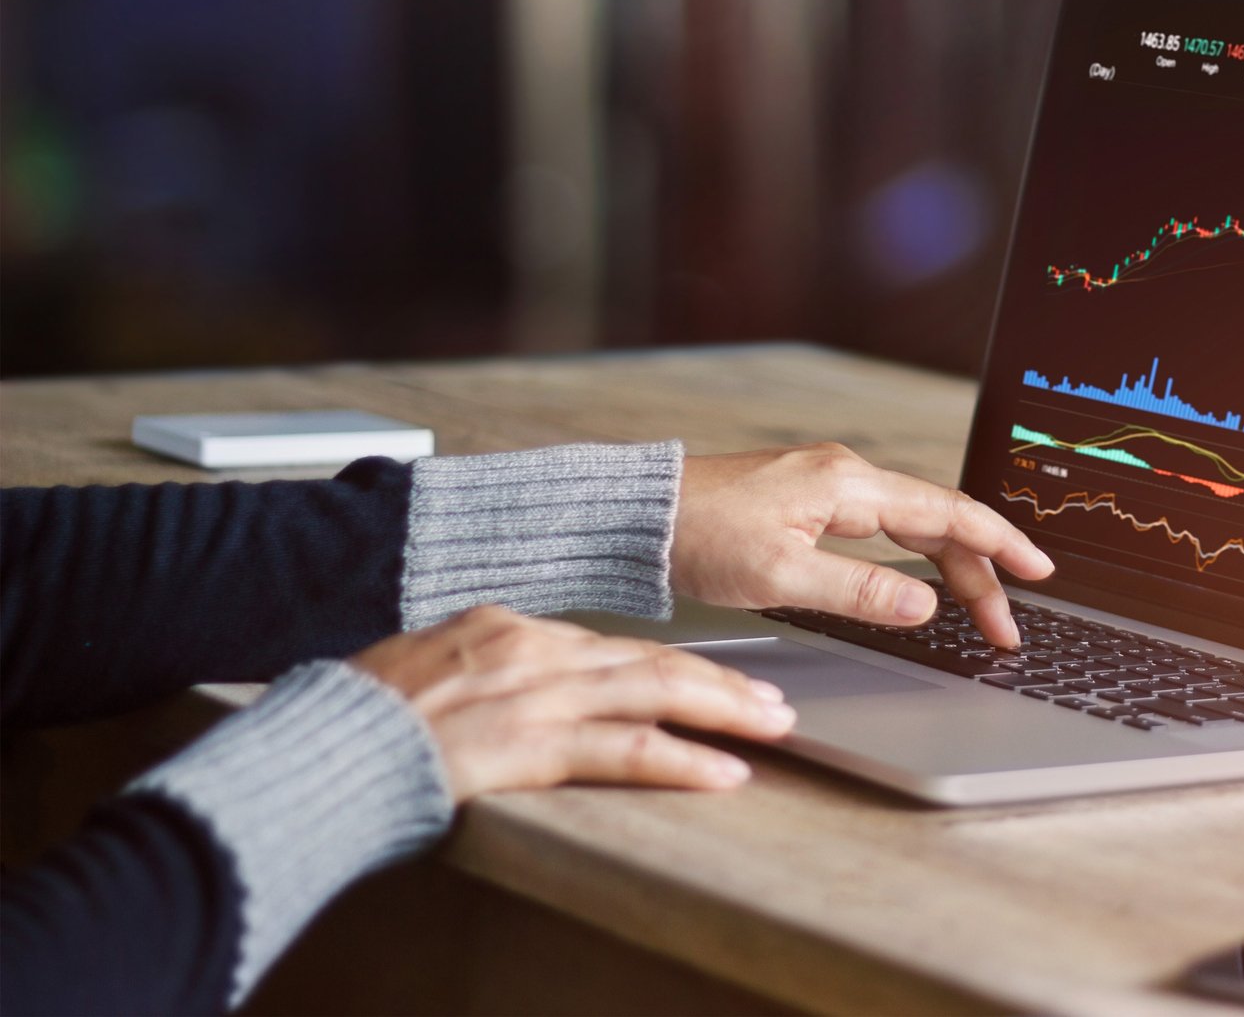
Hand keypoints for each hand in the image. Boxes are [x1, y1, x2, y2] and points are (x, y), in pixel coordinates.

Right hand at [352, 605, 793, 801]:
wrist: (319, 742)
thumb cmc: (356, 715)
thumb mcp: (427, 666)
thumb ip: (484, 669)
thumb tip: (516, 685)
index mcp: (503, 623)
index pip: (608, 645)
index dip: (666, 664)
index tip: (706, 679)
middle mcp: (531, 649)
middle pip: (649, 660)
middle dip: (720, 681)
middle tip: (772, 699)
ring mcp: (535, 693)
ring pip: (656, 693)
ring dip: (724, 710)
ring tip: (771, 725)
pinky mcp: (530, 742)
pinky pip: (626, 750)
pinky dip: (683, 759)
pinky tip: (723, 772)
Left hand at [671, 443, 1053, 647]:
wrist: (636, 516)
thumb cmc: (696, 537)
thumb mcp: (781, 577)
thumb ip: (860, 592)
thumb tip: (925, 605)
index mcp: (848, 485)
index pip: (947, 513)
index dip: (999, 544)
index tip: (1039, 572)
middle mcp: (846, 475)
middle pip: (938, 521)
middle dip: (980, 573)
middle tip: (1006, 627)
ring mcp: (827, 485)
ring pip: (913, 524)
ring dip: (950, 566)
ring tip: (979, 610)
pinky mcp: (808, 500)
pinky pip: (884, 525)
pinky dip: (917, 554)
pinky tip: (923, 579)